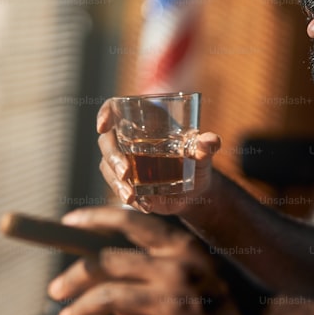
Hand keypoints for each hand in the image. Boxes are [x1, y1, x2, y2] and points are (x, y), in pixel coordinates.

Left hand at [47, 207, 269, 314]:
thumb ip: (166, 258)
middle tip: (54, 290)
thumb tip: (115, 267)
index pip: (129, 220)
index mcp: (183, 245)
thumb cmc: (234, 296)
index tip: (67, 222)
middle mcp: (175, 268)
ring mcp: (172, 304)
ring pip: (106, 299)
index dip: (93, 218)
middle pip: (106, 263)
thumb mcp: (205, 262)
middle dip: (73, 276)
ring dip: (78, 309)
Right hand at [96, 100, 220, 214]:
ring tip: (131, 198)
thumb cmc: (198, 161)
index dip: (105, 114)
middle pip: (107, 142)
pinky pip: (117, 188)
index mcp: (144, 122)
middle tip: (126, 173)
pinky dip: (128, 198)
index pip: (115, 109)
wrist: (196, 190)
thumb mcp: (205, 153)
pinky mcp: (125, 183)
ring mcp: (124, 161)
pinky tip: (144, 206)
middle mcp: (128, 139)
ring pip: (107, 168)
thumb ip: (207, 145)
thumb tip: (211, 141)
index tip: (102, 127)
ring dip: (116, 183)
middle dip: (112, 158)